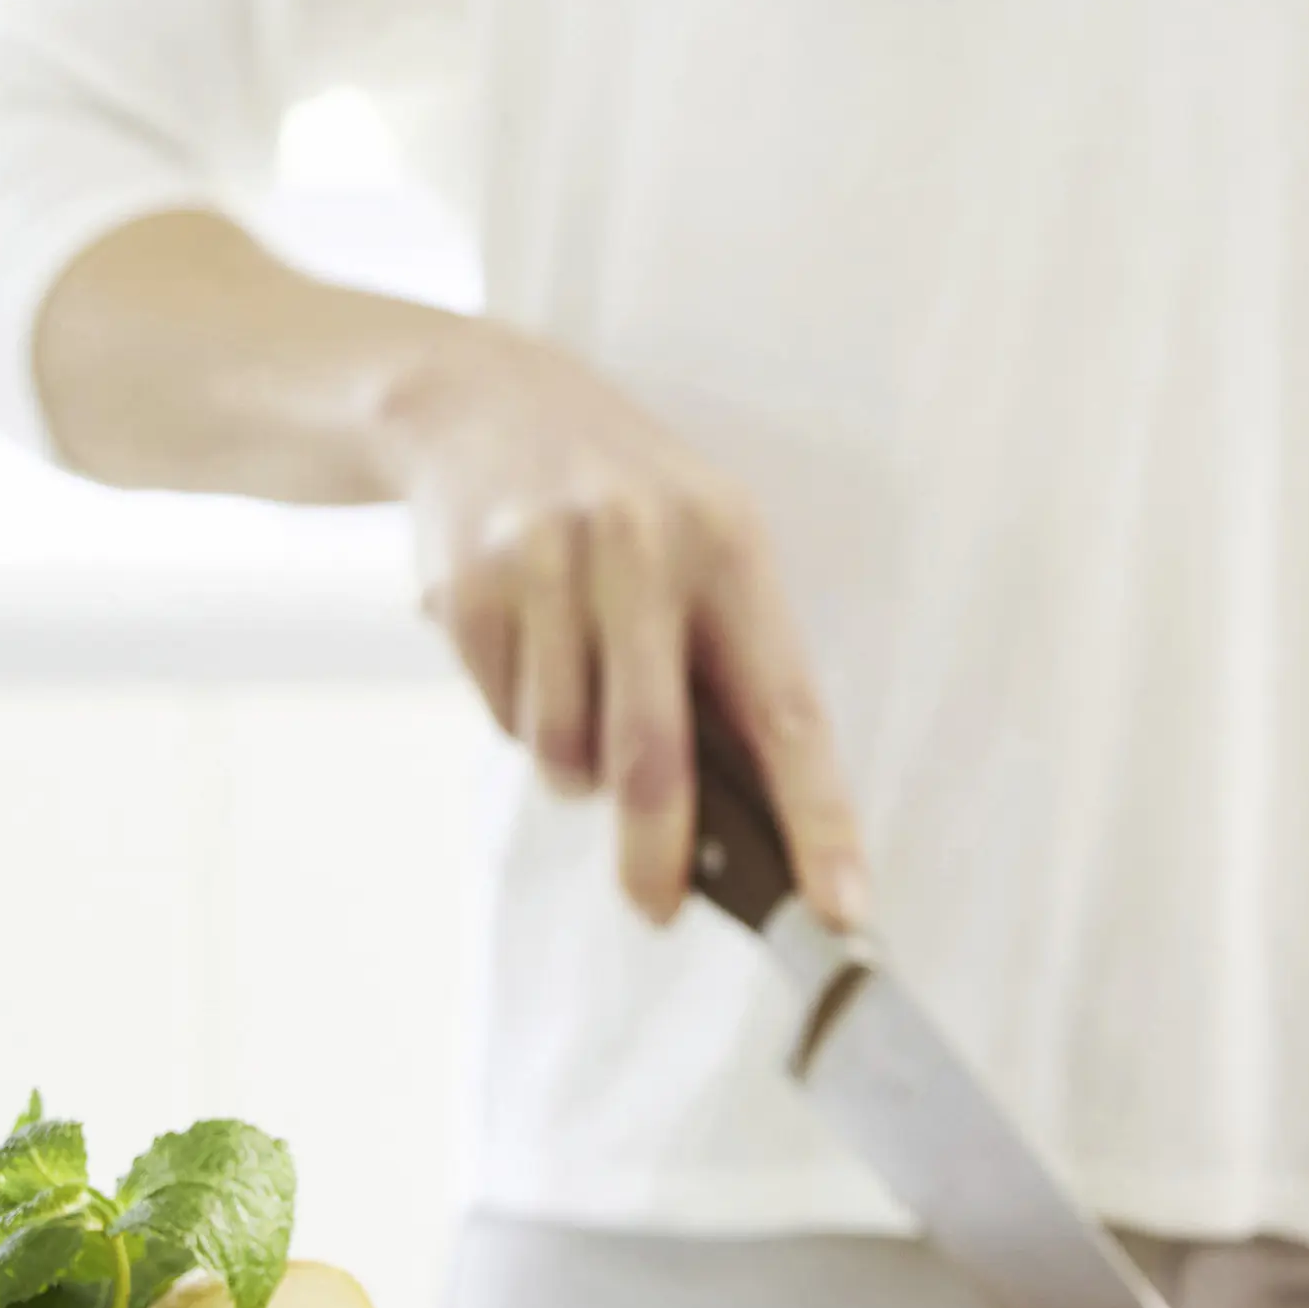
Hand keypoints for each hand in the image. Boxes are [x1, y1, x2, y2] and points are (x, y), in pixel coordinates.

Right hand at [390, 324, 868, 929]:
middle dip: (658, 850)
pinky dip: (519, 717)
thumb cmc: (624, 500)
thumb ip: (730, 665)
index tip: (840, 907)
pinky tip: (525, 648)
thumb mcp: (702, 541)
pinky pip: (505, 718)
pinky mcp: (468, 588)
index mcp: (729, 545)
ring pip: (566, 752)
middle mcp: (641, 546)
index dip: (818, 818)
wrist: (480, 400)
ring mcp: (546, 563)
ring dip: (575, 767)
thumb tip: (756, 825)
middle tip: (657, 905)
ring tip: (577, 694)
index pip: (787, 709)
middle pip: (654, 753)